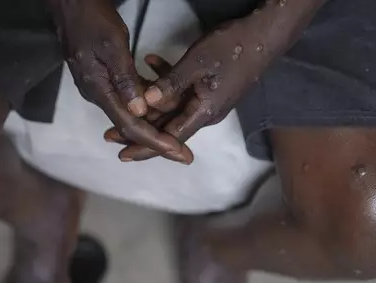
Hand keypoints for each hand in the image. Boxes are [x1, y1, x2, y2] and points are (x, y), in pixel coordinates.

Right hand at [49, 0, 185, 159]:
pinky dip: (145, 106)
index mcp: (99, 90)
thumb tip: (139, 111)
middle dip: (158, 141)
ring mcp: (99, 88)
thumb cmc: (92, 19)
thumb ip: (125, 79)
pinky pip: (126, 99)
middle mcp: (97, 95)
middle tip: (183, 153)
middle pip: (131, 127)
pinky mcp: (103, 79)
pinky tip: (162, 109)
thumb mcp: (112, 46)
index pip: (131, 126)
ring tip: (178, 138)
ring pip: (130, 114)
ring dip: (154, 125)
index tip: (178, 152)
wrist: (70, 4)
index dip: (156, 141)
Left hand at [109, 17, 268, 162]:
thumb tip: (146, 101)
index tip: (123, 154)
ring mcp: (208, 100)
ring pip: (172, 108)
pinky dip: (166, 80)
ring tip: (126, 97)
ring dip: (149, 102)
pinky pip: (182, 91)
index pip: (168, 138)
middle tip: (110, 132)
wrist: (265, 35)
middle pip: (167, 127)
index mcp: (203, 112)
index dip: (145, 147)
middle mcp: (205, 112)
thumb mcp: (196, 64)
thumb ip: (170, 84)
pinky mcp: (209, 88)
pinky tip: (150, 62)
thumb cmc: (234, 48)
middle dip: (139, 127)